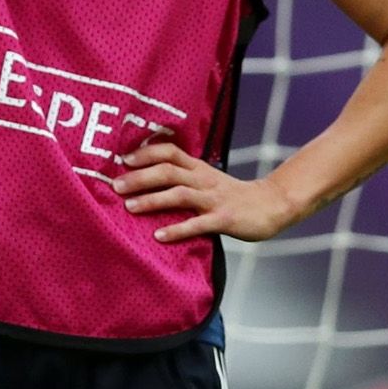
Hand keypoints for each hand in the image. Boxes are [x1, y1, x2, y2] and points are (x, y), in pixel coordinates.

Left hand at [113, 143, 299, 243]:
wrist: (271, 205)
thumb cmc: (231, 194)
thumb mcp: (206, 177)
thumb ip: (182, 175)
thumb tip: (144, 176)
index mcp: (198, 167)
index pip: (169, 152)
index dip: (145, 153)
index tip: (122, 160)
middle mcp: (203, 179)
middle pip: (168, 171)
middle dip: (140, 177)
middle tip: (116, 186)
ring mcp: (214, 199)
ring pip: (179, 194)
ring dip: (153, 200)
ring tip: (129, 207)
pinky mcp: (224, 219)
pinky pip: (198, 224)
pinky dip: (177, 229)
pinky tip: (159, 236)